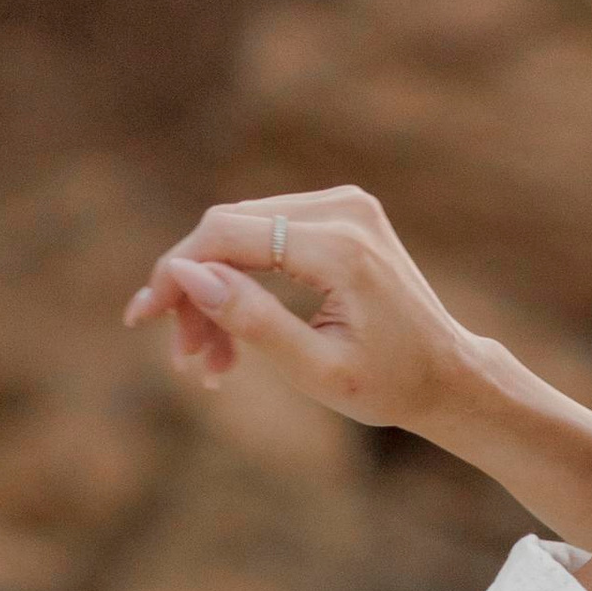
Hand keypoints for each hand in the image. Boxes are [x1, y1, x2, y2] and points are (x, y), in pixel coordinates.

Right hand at [123, 185, 476, 432]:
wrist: (450, 376)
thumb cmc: (392, 385)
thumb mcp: (318, 370)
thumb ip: (252, 320)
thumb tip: (185, 273)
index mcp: (341, 247)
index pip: (228, 234)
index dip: (176, 272)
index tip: (142, 317)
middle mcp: (344, 209)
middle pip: (230, 231)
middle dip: (195, 292)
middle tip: (183, 357)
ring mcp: (345, 205)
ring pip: (244, 235)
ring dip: (216, 294)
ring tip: (209, 364)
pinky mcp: (341, 215)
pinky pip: (269, 238)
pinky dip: (246, 283)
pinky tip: (233, 341)